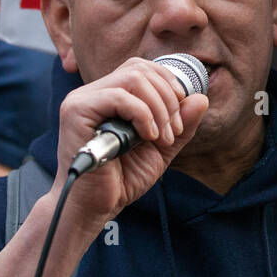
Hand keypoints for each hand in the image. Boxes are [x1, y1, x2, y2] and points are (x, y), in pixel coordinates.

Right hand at [53, 56, 207, 229]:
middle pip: (140, 69)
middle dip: (168, 98)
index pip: (142, 68)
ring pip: (133, 78)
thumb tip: (201, 98)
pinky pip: (119, 97)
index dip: (169, 85)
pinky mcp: (75, 111)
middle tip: (174, 132)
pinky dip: (144, 115)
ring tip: (162, 137)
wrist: (95, 208)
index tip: (180, 118)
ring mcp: (82, 99)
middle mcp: (93, 93)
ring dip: (159, 108)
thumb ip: (182, 124)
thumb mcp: (162, 148)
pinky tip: (149, 137)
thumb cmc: (122, 179)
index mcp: (109, 96)